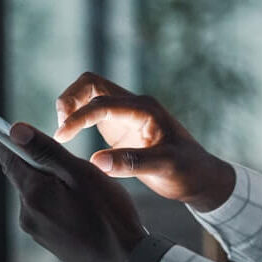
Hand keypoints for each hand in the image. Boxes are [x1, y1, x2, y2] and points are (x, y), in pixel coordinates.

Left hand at [0, 123, 146, 261]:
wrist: (126, 259)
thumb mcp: (81, 173)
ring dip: (54, 183)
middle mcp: (27, 213)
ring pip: (37, 191)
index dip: (12, 139)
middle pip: (24, 173)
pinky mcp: (46, 238)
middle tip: (76, 169)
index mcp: (33, 194)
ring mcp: (36, 229)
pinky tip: (83, 208)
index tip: (24, 131)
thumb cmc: (109, 215)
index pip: (7, 156)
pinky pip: (46, 209)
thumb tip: (16, 130)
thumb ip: (46, 150)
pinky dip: (60, 201)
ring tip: (85, 192)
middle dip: (44, 163)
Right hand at [53, 72, 234, 211]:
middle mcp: (133, 104)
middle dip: (70, 99)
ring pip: (90, 93)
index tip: (62, 136)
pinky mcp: (120, 125)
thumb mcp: (164, 168)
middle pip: (91, 83)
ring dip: (71, 105)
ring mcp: (126, 113)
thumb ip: (131, 163)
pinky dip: (77, 116)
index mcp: (144, 109)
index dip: (79, 117)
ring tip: (63, 131)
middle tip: (60, 128)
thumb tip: (96, 161)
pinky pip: (92, 110)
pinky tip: (70, 136)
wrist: (200, 177)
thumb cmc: (188, 171)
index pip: (102, 103)